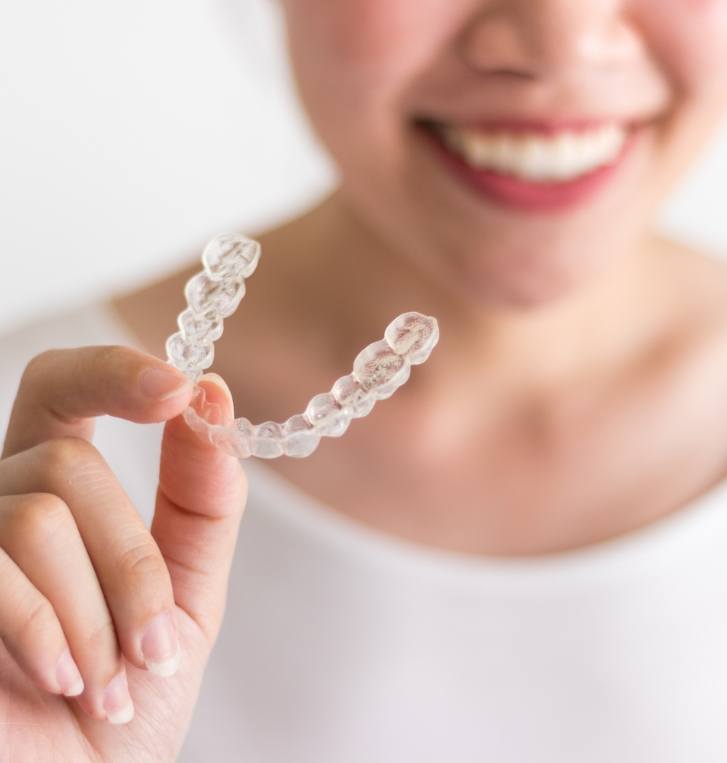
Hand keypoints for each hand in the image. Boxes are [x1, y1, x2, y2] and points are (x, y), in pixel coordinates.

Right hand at [0, 346, 246, 761]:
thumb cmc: (125, 701)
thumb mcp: (184, 596)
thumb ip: (201, 503)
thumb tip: (213, 395)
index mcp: (54, 498)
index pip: (61, 392)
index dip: (113, 373)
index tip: (181, 390)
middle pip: (67, 466)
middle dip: (131, 561)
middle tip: (155, 646)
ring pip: (38, 515)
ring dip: (98, 613)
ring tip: (107, 682)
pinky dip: (49, 631)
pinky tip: (65, 682)